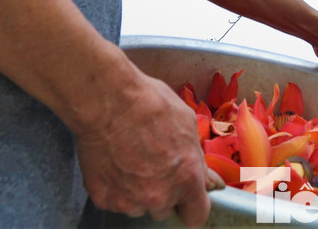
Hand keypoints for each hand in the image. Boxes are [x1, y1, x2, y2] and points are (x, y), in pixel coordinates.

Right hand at [74, 73, 214, 224]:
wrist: (107, 101)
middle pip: (165, 210)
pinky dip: (115, 188)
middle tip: (153, 164)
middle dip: (163, 193)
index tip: (186, 195)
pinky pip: (115, 201)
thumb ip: (198, 160)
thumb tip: (212, 182)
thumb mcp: (187, 125)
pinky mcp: (105, 199)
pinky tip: (115, 162)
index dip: (191, 204)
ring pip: (139, 207)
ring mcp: (130, 201)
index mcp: (186, 178)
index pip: (196, 215)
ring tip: (131, 160)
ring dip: (138, 192)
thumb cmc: (149, 105)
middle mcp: (160, 196)